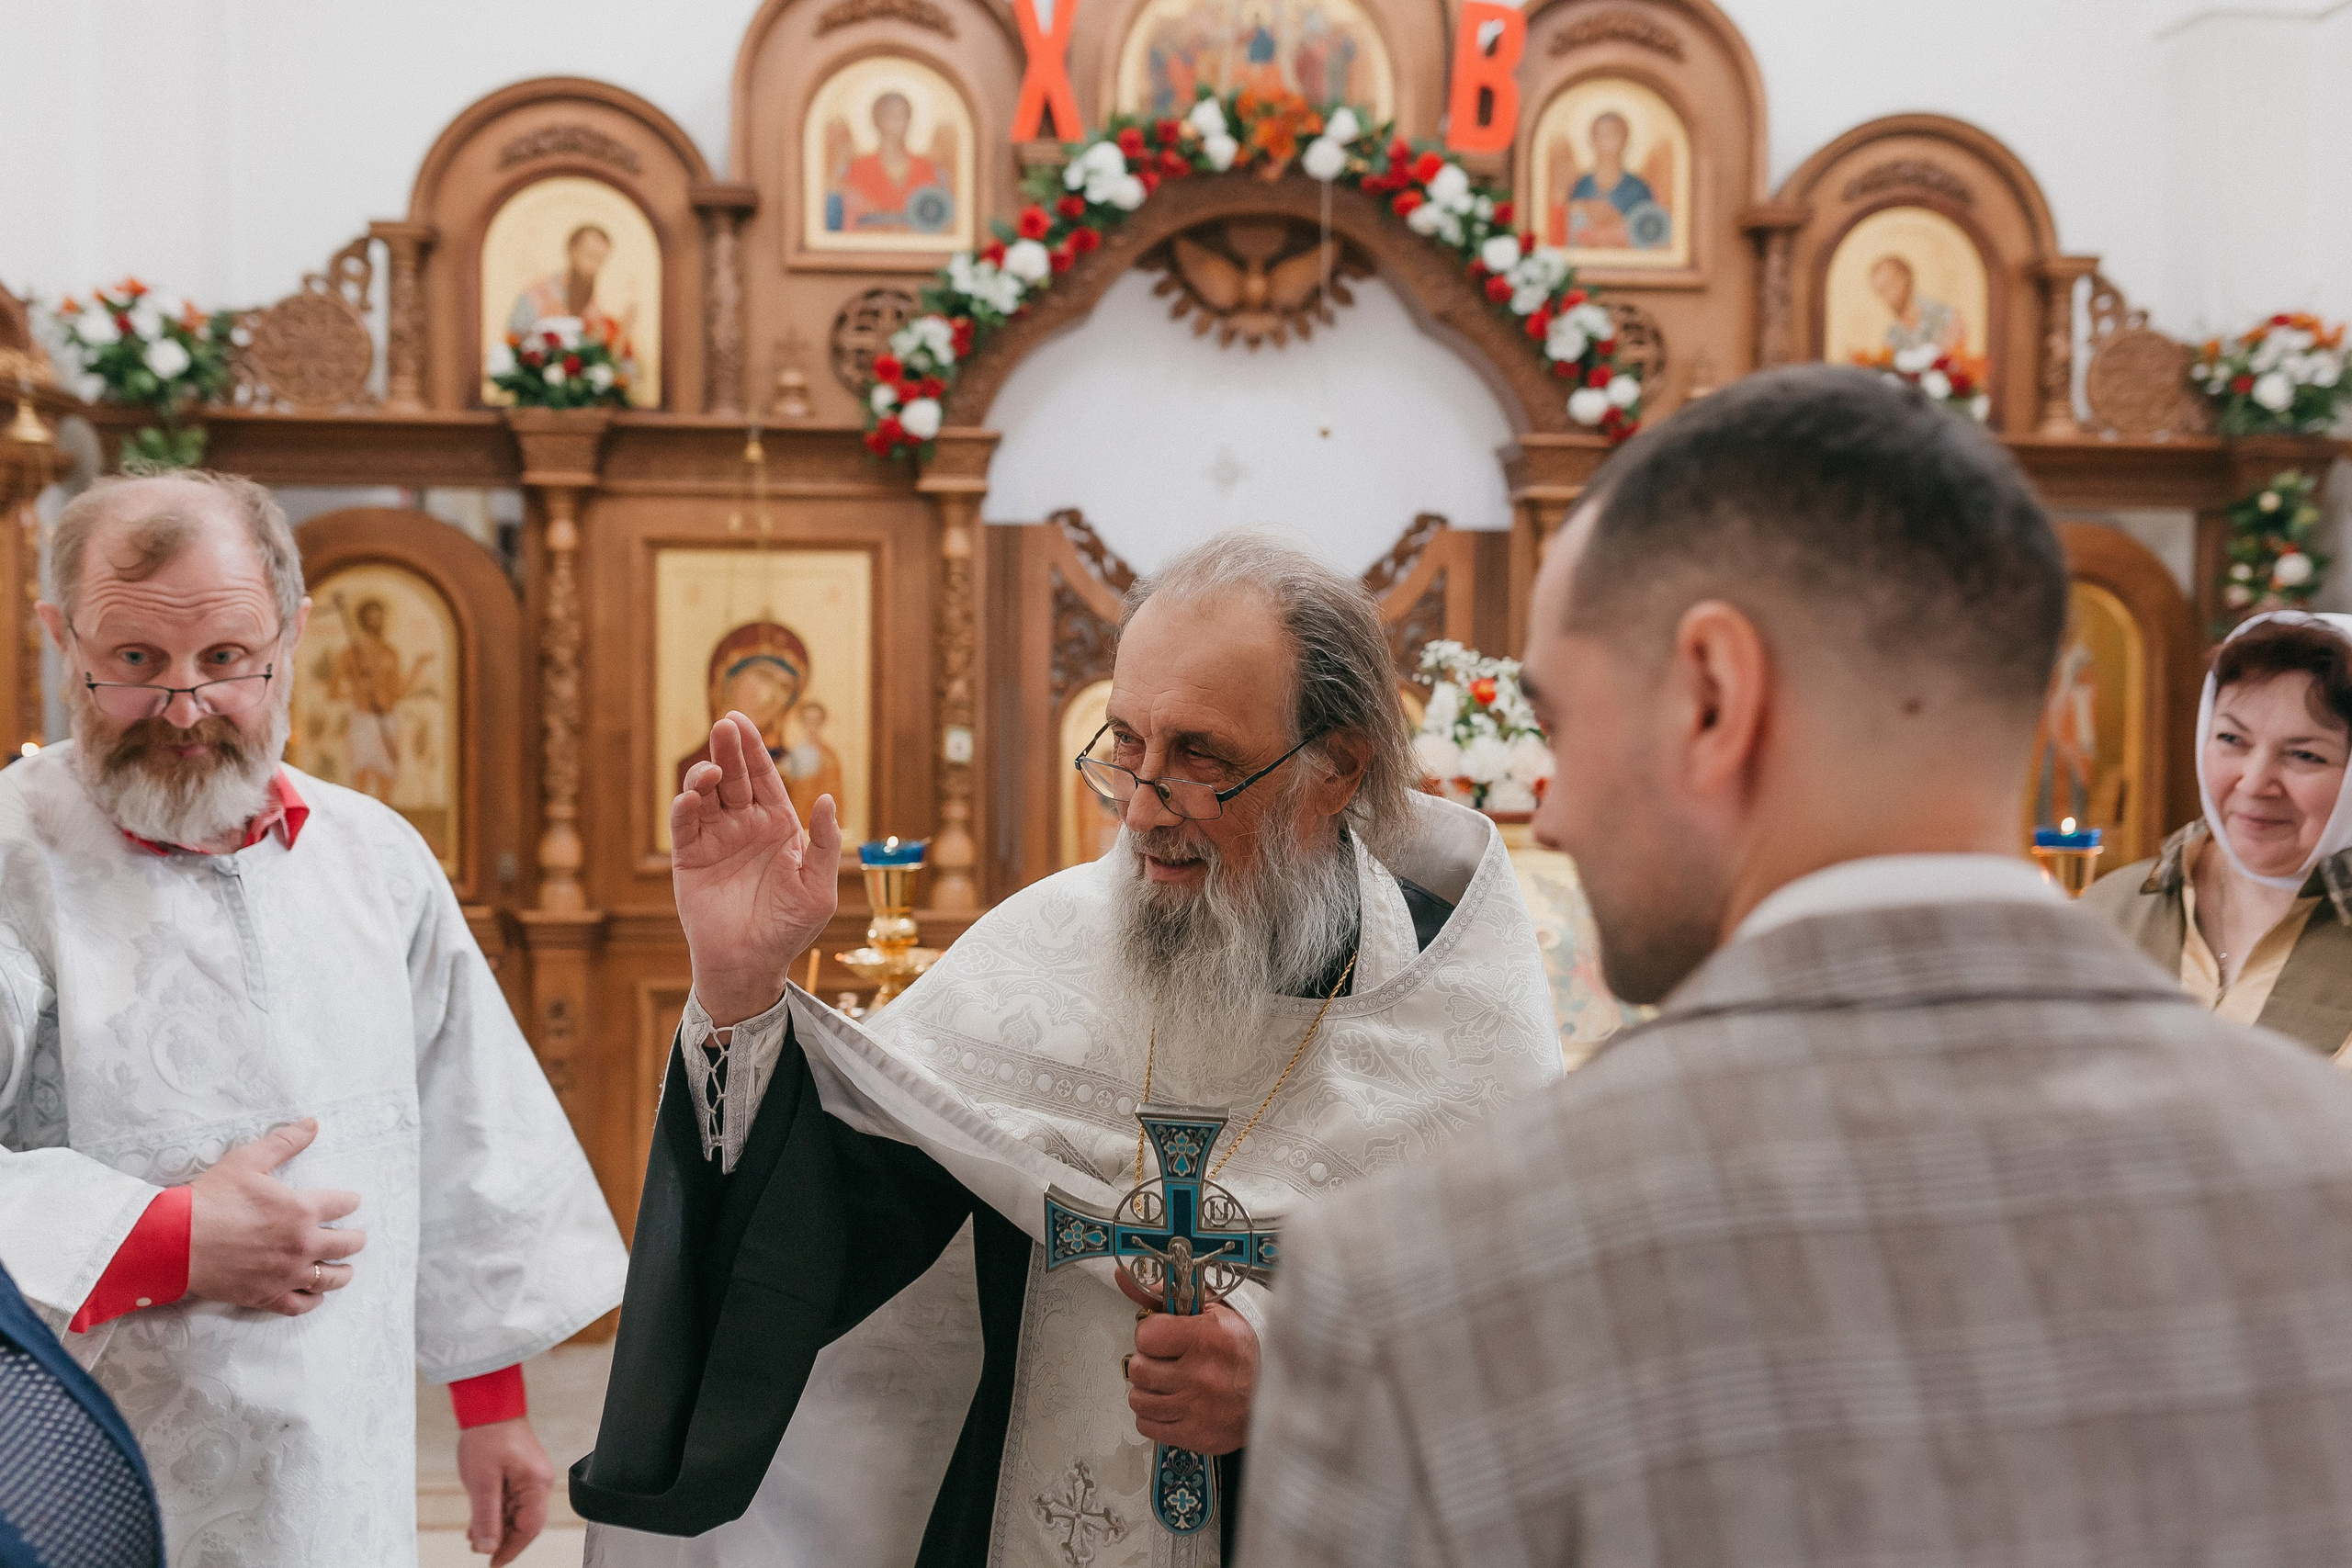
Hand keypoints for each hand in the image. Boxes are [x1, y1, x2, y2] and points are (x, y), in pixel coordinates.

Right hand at [186, 1119, 364, 1315]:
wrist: (176, 1240)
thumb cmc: (211, 1198)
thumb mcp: (248, 1160)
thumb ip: (285, 1142)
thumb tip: (313, 1123)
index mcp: (302, 1209)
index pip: (344, 1205)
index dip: (350, 1201)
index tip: (352, 1202)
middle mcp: (302, 1244)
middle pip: (346, 1245)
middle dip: (355, 1239)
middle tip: (356, 1237)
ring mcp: (286, 1273)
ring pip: (330, 1279)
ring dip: (342, 1272)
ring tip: (345, 1269)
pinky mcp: (266, 1296)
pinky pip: (300, 1305)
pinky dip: (313, 1301)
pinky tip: (316, 1295)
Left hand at [456, 1418, 553, 1566]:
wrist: (489, 1407)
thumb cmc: (488, 1436)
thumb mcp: (482, 1482)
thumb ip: (486, 1518)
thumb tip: (487, 1547)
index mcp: (537, 1484)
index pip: (530, 1527)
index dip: (512, 1549)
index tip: (494, 1563)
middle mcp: (538, 1482)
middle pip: (524, 1522)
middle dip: (503, 1538)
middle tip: (482, 1551)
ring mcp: (529, 1477)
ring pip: (515, 1512)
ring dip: (497, 1526)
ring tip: (475, 1537)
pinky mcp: (519, 1473)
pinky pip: (510, 1500)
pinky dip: (496, 1512)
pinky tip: (479, 1520)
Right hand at [672, 712, 841, 1024]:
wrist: (751, 963)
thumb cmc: (789, 928)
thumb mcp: (819, 888)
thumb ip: (823, 844)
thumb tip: (827, 799)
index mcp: (778, 826)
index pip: (764, 778)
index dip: (754, 749)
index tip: (741, 720)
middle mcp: (744, 826)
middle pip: (734, 777)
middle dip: (729, 750)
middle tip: (725, 725)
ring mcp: (715, 840)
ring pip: (706, 795)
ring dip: (705, 776)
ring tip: (710, 771)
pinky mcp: (689, 858)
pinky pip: (685, 826)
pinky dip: (685, 809)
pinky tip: (692, 798)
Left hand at [1119, 1269, 1258, 1454]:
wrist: (1272, 1399)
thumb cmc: (1240, 1352)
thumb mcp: (1212, 1311)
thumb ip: (1165, 1294)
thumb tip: (1122, 1275)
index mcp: (1209, 1337)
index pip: (1145, 1335)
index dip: (1152, 1335)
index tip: (1166, 1337)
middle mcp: (1202, 1374)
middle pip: (1138, 1369)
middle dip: (1148, 1364)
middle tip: (1167, 1362)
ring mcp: (1198, 1409)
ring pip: (1138, 1400)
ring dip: (1149, 1391)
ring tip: (1170, 1384)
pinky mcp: (1195, 1436)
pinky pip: (1147, 1426)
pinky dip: (1155, 1417)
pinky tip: (1173, 1405)